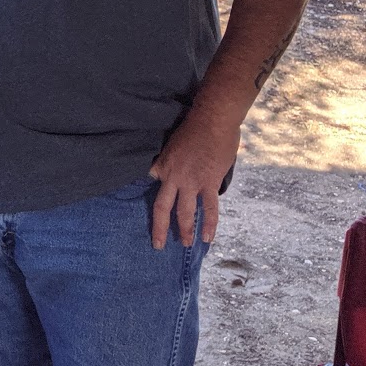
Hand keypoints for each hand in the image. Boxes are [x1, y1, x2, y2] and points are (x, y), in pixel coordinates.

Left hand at [148, 107, 241, 248]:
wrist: (212, 120)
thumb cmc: (193, 128)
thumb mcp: (172, 144)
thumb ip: (169, 160)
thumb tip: (169, 169)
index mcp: (163, 166)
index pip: (153, 185)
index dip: (155, 196)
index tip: (156, 210)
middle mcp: (173, 177)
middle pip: (162, 208)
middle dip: (159, 228)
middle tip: (158, 245)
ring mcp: (191, 182)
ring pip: (185, 212)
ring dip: (185, 230)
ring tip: (185, 244)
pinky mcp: (209, 183)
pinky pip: (209, 208)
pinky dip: (209, 224)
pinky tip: (208, 237)